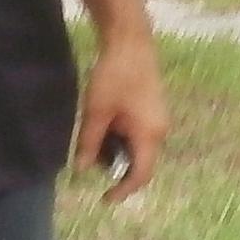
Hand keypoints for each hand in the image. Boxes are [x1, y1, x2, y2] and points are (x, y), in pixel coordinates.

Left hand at [71, 37, 167, 196]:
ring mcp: (157, 119)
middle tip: (88, 155)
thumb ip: (89, 143)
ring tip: (93, 131)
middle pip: (138, 162)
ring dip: (115, 148)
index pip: (140, 175)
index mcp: (149, 135)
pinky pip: (137, 133)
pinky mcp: (151, 109)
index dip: (123, 190)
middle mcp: (159, 130)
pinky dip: (119, 136)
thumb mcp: (96, 112)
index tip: (104, 199)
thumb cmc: (114, 76)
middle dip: (114, 165)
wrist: (130, 41)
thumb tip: (81, 169)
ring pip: (136, 147)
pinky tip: (103, 120)